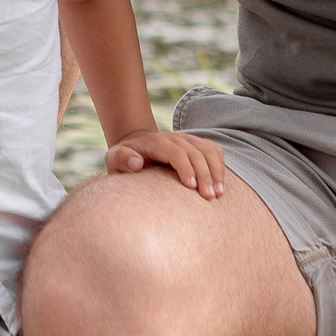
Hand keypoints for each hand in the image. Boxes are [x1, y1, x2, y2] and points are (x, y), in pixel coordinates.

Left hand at [106, 128, 229, 198]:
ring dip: (216, 171)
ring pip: (208, 151)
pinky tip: (220, 184)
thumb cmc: (125, 157)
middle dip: (204, 175)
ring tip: (218, 194)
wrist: (136, 144)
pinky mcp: (196, 144)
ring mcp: (187, 139)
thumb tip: (137, 162)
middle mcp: (174, 138)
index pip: (175, 152)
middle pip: (195, 153)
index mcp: (155, 142)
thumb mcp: (114, 158)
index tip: (191, 187)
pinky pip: (214, 150)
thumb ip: (122, 159)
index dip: (185, 167)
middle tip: (209, 197)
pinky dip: (220, 165)